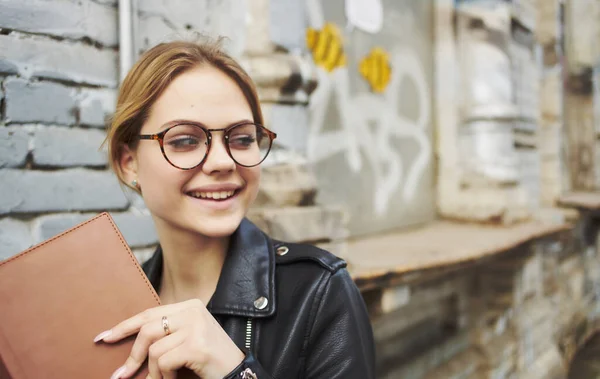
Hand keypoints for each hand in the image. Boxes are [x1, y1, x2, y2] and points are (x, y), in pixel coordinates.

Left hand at [94, 299, 244, 378]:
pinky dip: (164, 376)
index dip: (125, 326)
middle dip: (133, 355)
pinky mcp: (196, 345)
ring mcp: (196, 327)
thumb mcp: (188, 339)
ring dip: (154, 372)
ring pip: (154, 349)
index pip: (150, 312)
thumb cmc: (210, 360)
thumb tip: (130, 341)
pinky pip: (164, 362)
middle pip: (147, 329)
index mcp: (191, 306)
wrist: (237, 373)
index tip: (104, 337)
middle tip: (121, 375)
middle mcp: (194, 311)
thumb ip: (167, 333)